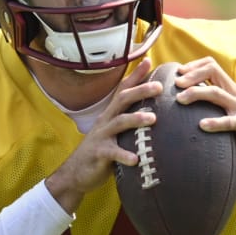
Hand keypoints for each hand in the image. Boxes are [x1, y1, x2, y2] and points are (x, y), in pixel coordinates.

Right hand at [44, 60, 162, 214]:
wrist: (76, 173)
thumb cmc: (101, 152)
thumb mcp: (115, 133)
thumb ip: (129, 123)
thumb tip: (153, 114)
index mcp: (110, 114)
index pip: (123, 90)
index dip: (135, 76)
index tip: (148, 61)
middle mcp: (106, 121)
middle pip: (122, 100)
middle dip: (141, 91)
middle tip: (159, 87)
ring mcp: (101, 136)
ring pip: (119, 122)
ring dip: (136, 119)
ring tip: (152, 119)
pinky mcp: (99, 154)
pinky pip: (112, 153)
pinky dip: (124, 156)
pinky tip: (136, 159)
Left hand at [170, 57, 235, 172]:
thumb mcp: (224, 111)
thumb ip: (209, 104)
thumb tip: (180, 101)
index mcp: (229, 88)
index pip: (211, 65)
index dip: (193, 66)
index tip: (177, 74)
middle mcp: (235, 94)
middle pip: (212, 71)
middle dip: (192, 75)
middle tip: (176, 84)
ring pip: (216, 93)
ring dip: (196, 93)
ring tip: (180, 99)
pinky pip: (229, 121)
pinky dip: (215, 123)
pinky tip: (201, 125)